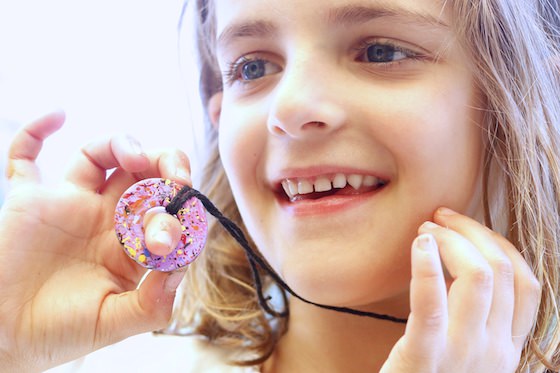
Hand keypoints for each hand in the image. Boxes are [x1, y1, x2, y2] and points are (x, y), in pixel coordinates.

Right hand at [0, 112, 191, 370]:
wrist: (2, 337)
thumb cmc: (58, 333)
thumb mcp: (113, 324)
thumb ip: (152, 302)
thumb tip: (180, 268)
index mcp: (133, 245)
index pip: (168, 212)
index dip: (178, 215)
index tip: (168, 235)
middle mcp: (107, 218)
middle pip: (146, 173)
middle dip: (166, 166)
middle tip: (174, 178)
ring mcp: (70, 204)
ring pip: (103, 155)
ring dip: (124, 144)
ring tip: (134, 156)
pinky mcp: (30, 197)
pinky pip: (27, 154)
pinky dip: (37, 131)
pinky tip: (57, 116)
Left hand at [380, 208, 539, 372]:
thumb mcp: (468, 353)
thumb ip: (477, 318)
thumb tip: (467, 260)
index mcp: (507, 347)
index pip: (525, 282)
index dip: (497, 243)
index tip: (465, 226)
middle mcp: (496, 350)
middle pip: (501, 269)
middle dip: (471, 231)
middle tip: (439, 219)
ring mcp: (464, 354)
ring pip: (478, 276)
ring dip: (451, 240)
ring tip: (425, 231)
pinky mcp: (425, 356)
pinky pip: (433, 304)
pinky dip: (428, 267)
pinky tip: (419, 245)